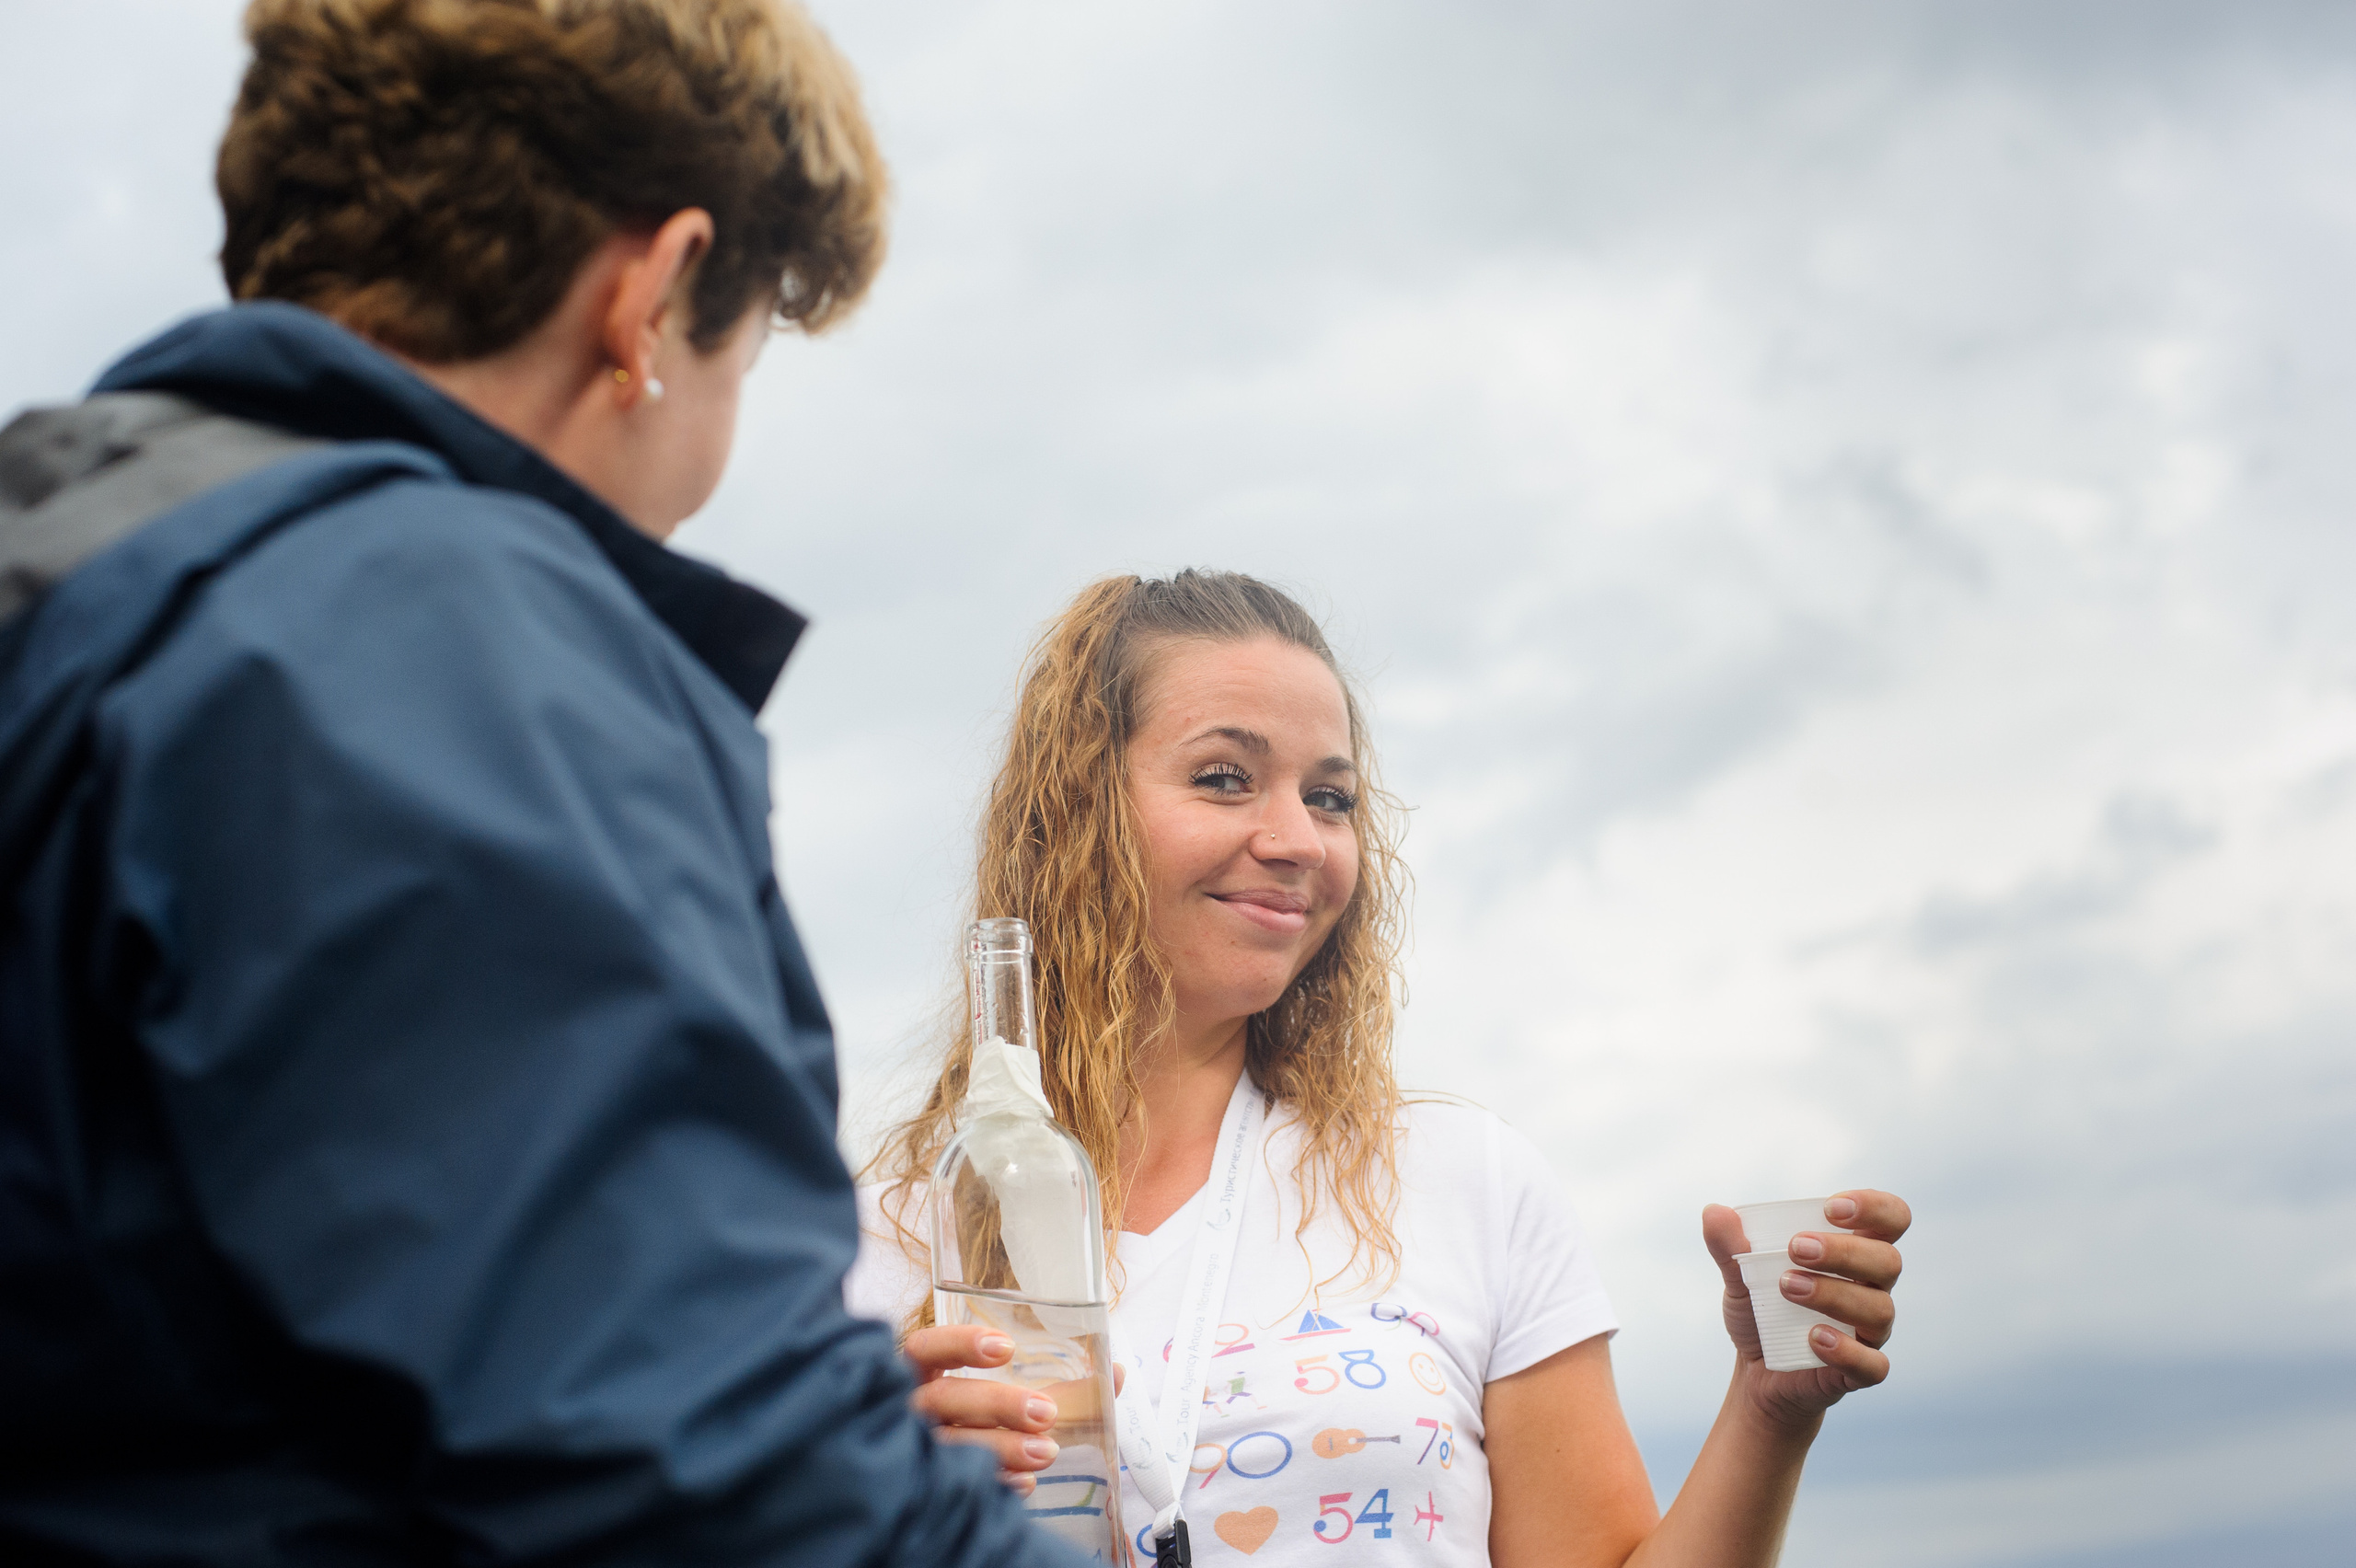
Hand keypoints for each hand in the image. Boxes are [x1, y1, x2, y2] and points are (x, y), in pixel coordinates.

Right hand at [901, 1325, 1124, 1493]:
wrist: (945, 1491)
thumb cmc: (984, 1432)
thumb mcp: (1017, 1405)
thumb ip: (1063, 1391)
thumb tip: (1117, 1372)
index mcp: (923, 1379)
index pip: (925, 1349)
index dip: (959, 1344)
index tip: (1005, 1347)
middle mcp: (910, 1413)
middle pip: (942, 1399)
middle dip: (997, 1403)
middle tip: (1047, 1412)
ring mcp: (911, 1452)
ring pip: (947, 1445)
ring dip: (1000, 1447)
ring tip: (1046, 1452)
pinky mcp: (922, 1487)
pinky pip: (950, 1486)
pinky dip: (992, 1483)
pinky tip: (1023, 1484)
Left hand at [1702, 1189, 1909, 1429]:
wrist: (1755, 1375)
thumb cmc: (1762, 1312)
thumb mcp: (1740, 1277)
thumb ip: (1730, 1247)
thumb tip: (1714, 1212)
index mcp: (1854, 1253)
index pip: (1891, 1220)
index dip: (1874, 1208)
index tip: (1832, 1208)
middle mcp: (1872, 1289)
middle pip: (1888, 1261)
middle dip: (1844, 1251)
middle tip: (1796, 1249)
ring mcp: (1870, 1332)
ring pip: (1880, 1309)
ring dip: (1834, 1294)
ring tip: (1788, 1288)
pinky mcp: (1859, 1371)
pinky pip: (1873, 1365)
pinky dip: (1846, 1350)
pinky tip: (1814, 1338)